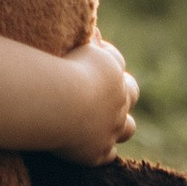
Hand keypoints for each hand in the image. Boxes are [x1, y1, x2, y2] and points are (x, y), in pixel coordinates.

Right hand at [51, 36, 137, 163]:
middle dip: (123, 91)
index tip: (90, 58)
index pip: (114, 60)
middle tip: (107, 93)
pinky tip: (90, 147)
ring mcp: (111, 127)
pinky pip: (108, 154)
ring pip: (128, 127)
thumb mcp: (72, 44)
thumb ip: (84, 37)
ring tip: (104, 123)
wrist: (55, 103)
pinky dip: (102, 150)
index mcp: (110, 69)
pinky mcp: (98, 151)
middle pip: (131, 92)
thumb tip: (95, 31)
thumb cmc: (56, 68)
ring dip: (120, 124)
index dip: (104, 58)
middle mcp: (117, 98)